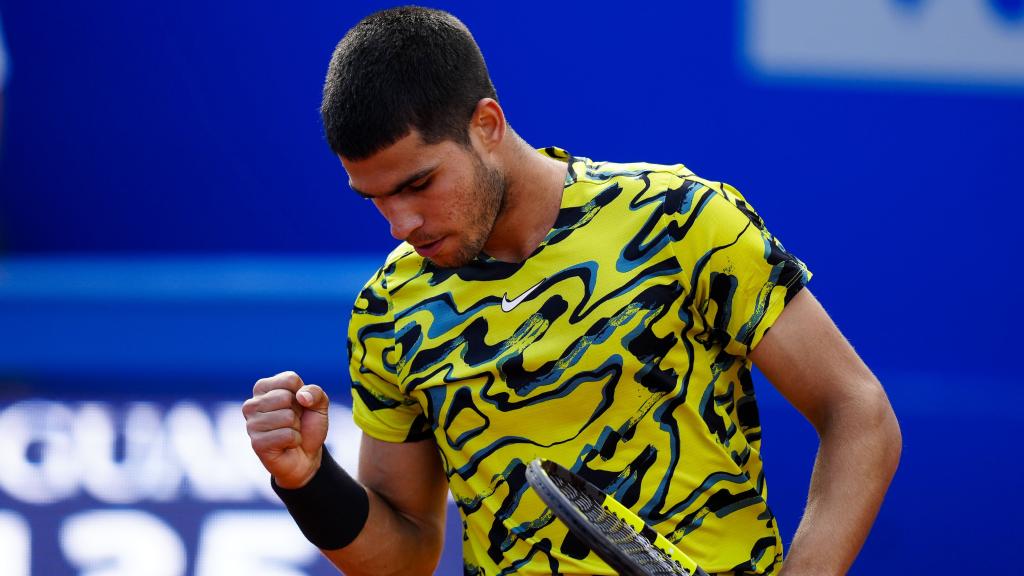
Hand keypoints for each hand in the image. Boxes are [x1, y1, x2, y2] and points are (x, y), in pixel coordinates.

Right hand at [243, 371, 329, 488]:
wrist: (306, 455)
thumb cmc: (307, 425)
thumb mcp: (318, 404)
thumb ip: (315, 392)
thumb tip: (301, 397)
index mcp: (264, 388)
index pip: (290, 379)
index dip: (303, 394)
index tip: (299, 406)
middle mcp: (252, 404)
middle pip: (286, 397)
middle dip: (298, 412)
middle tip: (293, 422)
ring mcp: (252, 424)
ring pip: (287, 417)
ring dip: (296, 428)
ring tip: (289, 432)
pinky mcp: (256, 442)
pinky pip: (287, 435)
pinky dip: (294, 440)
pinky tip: (287, 445)